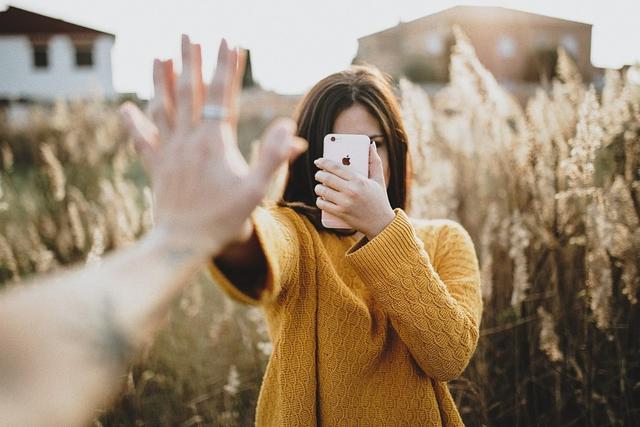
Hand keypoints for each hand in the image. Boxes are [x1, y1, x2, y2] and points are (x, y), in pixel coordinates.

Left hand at [120, 35, 306, 256]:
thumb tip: (291, 129)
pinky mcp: (156, 166)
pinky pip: (142, 139)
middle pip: (189, 92)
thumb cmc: (224, 219)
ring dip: (161, 80)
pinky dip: (133, 122)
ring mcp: (169, 152)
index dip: (226, 67)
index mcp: (215, 142)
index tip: (229, 41)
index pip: (223, 95)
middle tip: (188, 35)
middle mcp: (189, 140)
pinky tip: (126, 107)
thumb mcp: (257, 191)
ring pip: (163, 107)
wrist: (184, 243)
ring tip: (161, 56)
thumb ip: (274, 157)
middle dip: (190, 61)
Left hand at [314, 143, 394, 238]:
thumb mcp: (379, 179)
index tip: (318, 161)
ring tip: (320, 187)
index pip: (336, 167)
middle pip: (326, 178)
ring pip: (322, 191)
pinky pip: (322, 204)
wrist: (381, 223)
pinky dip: (319, 200)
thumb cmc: (380, 200)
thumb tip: (371, 144)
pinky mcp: (340, 214)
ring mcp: (345, 203)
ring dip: (318, 187)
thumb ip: (375, 161)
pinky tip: (321, 198)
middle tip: (319, 174)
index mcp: (359, 180)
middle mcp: (351, 191)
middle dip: (319, 174)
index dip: (324, 162)